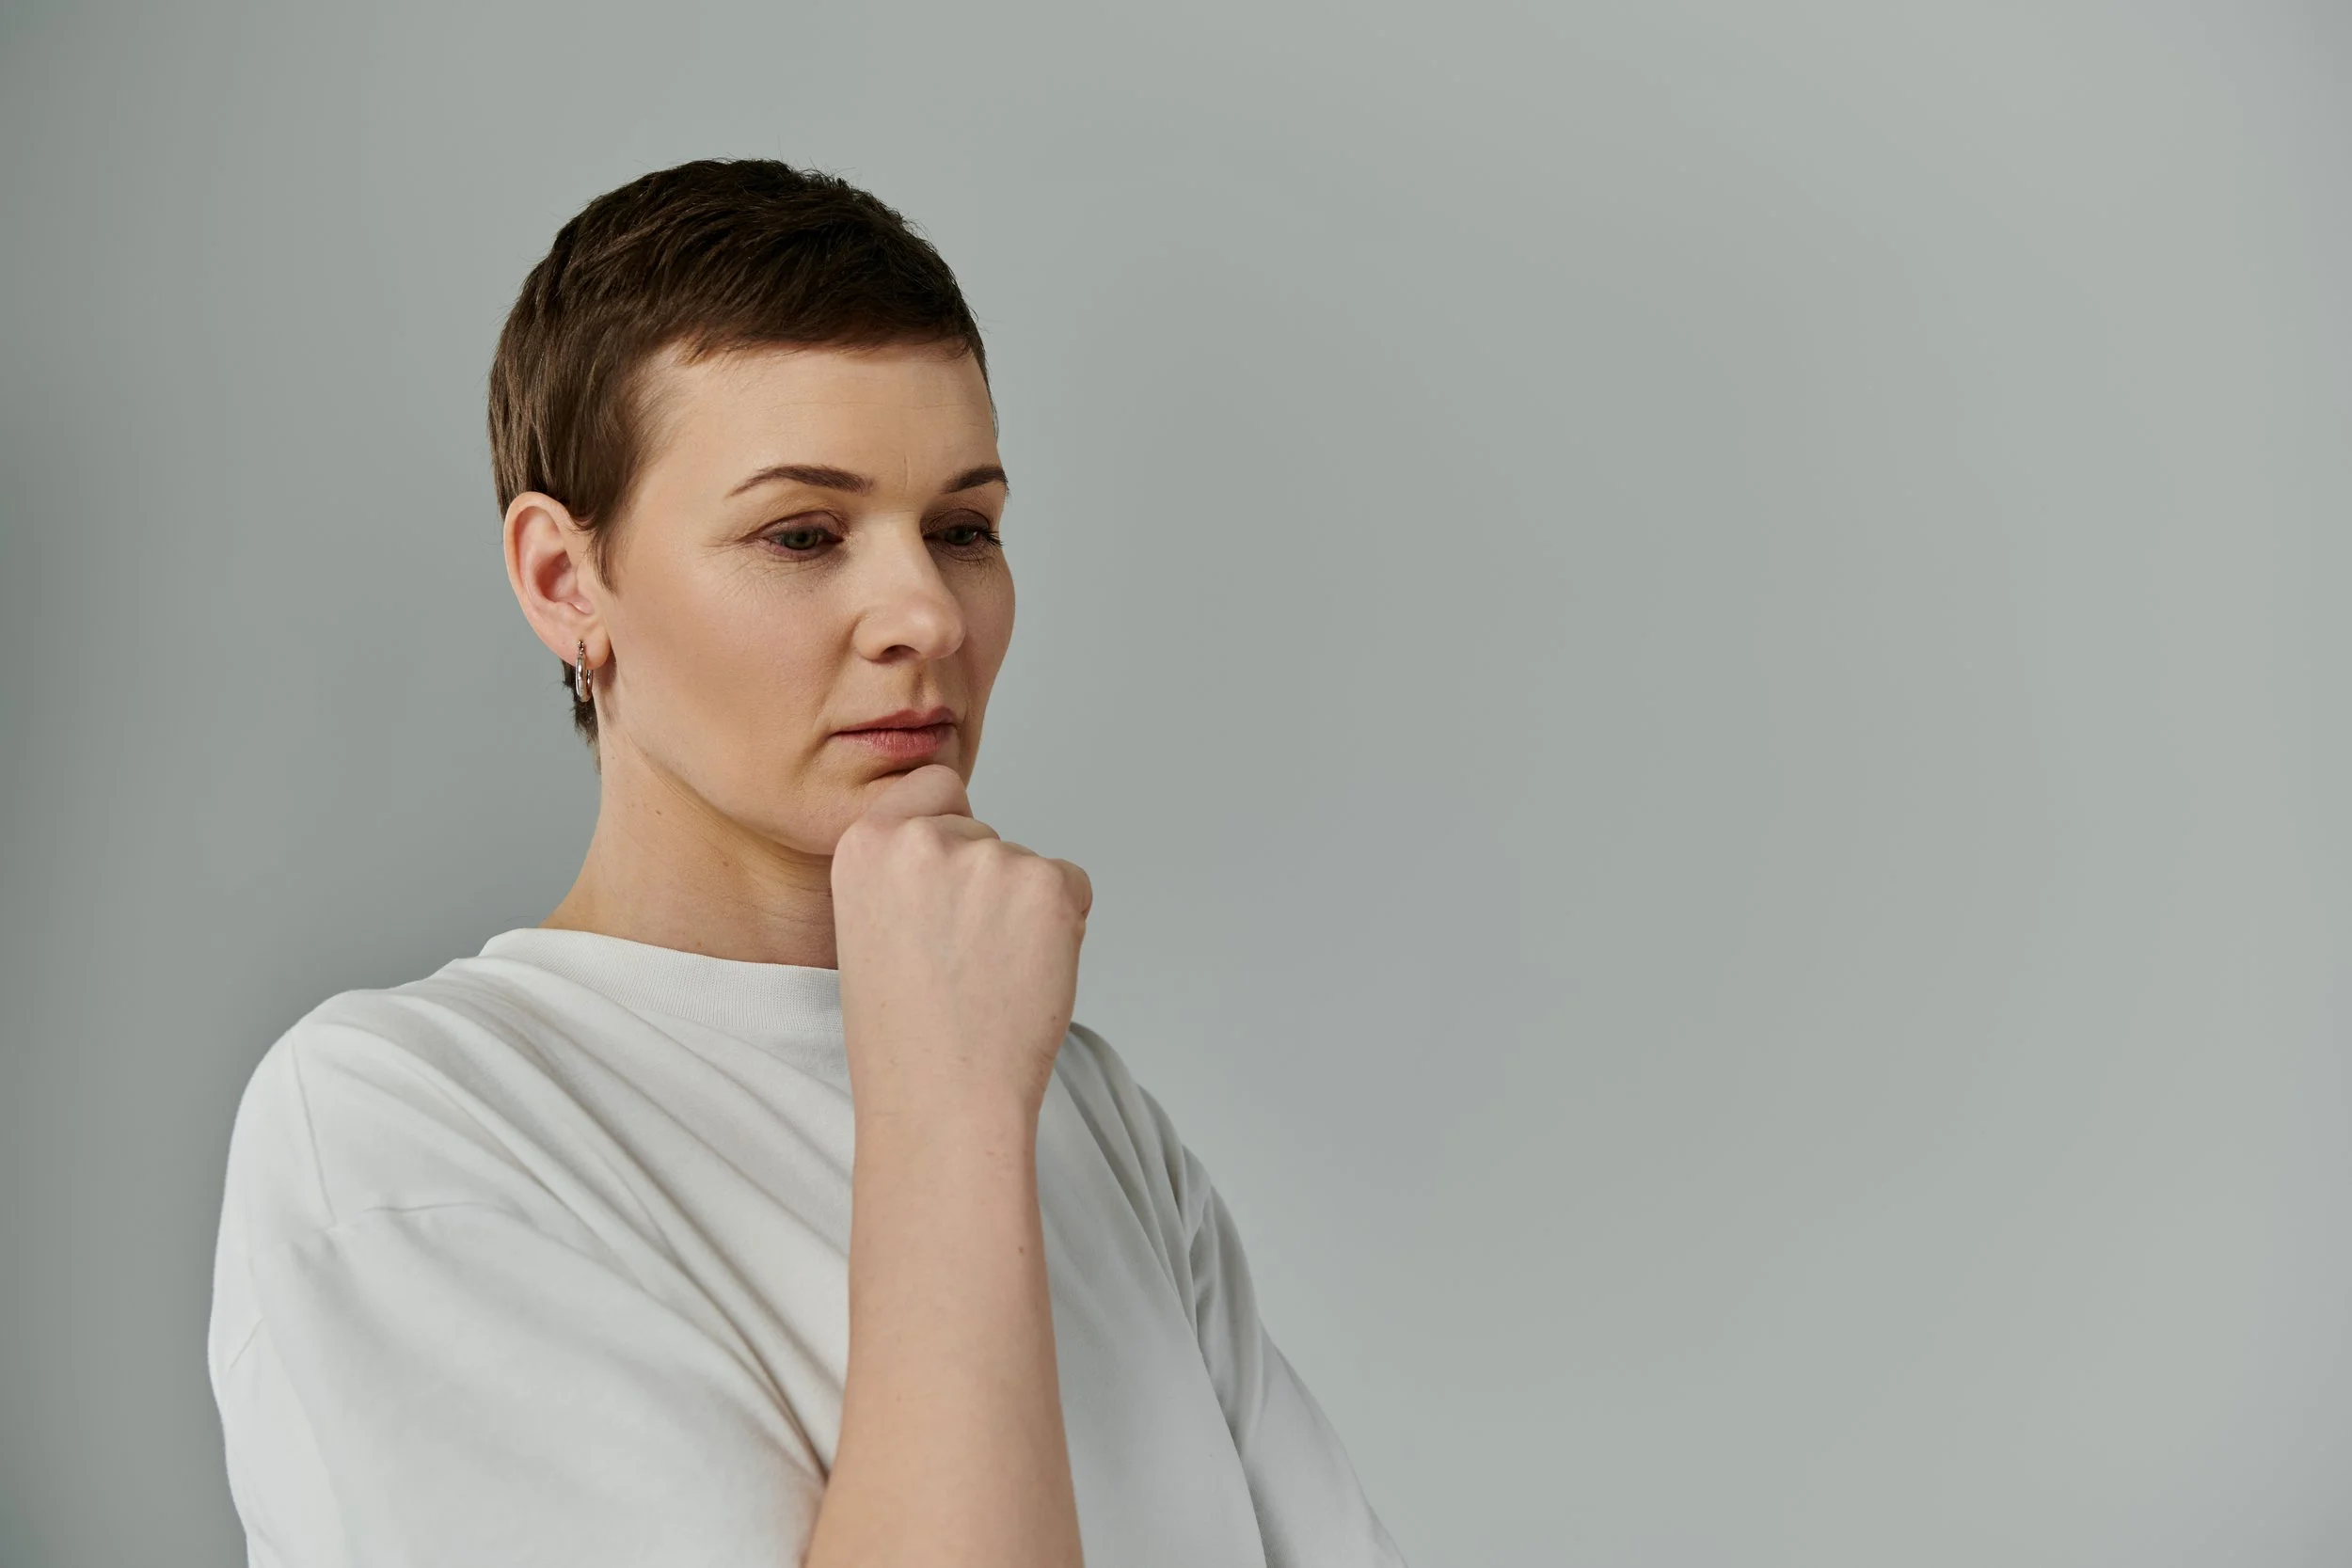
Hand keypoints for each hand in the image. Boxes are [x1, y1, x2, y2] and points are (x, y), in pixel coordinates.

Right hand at [831, 763, 1092, 1122]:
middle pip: (983, 832)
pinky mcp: (1048, 884)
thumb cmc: (905, 1032)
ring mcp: (990, 858)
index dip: (949, 832)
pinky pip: (1071, 887)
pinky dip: (1061, 928)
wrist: (943, 1097)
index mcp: (866, 843)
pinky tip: (1023, 975)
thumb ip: (907, 870)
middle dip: (984, 883)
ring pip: (1027, 866)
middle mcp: (925, 838)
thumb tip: (967, 840)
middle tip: (962, 959)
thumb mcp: (869, 926)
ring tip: (988, 977)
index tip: (944, 883)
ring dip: (1022, 912)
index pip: (934, 787)